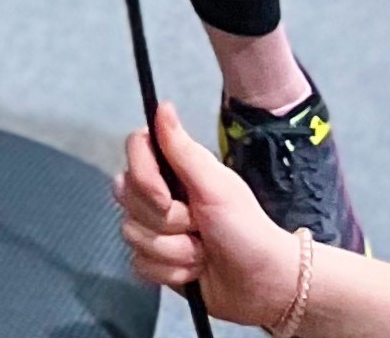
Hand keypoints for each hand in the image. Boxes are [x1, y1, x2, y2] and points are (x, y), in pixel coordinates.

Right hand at [115, 108, 299, 326]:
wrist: (262, 286)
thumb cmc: (245, 229)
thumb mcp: (217, 188)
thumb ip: (184, 150)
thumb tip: (162, 104)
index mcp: (173, 167)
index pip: (134, 149)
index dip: (144, 176)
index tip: (167, 199)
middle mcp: (158, 192)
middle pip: (128, 197)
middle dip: (167, 222)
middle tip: (199, 227)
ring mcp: (154, 228)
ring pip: (133, 234)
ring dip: (174, 251)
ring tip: (202, 253)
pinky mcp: (154, 261)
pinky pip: (139, 264)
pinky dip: (170, 272)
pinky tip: (192, 272)